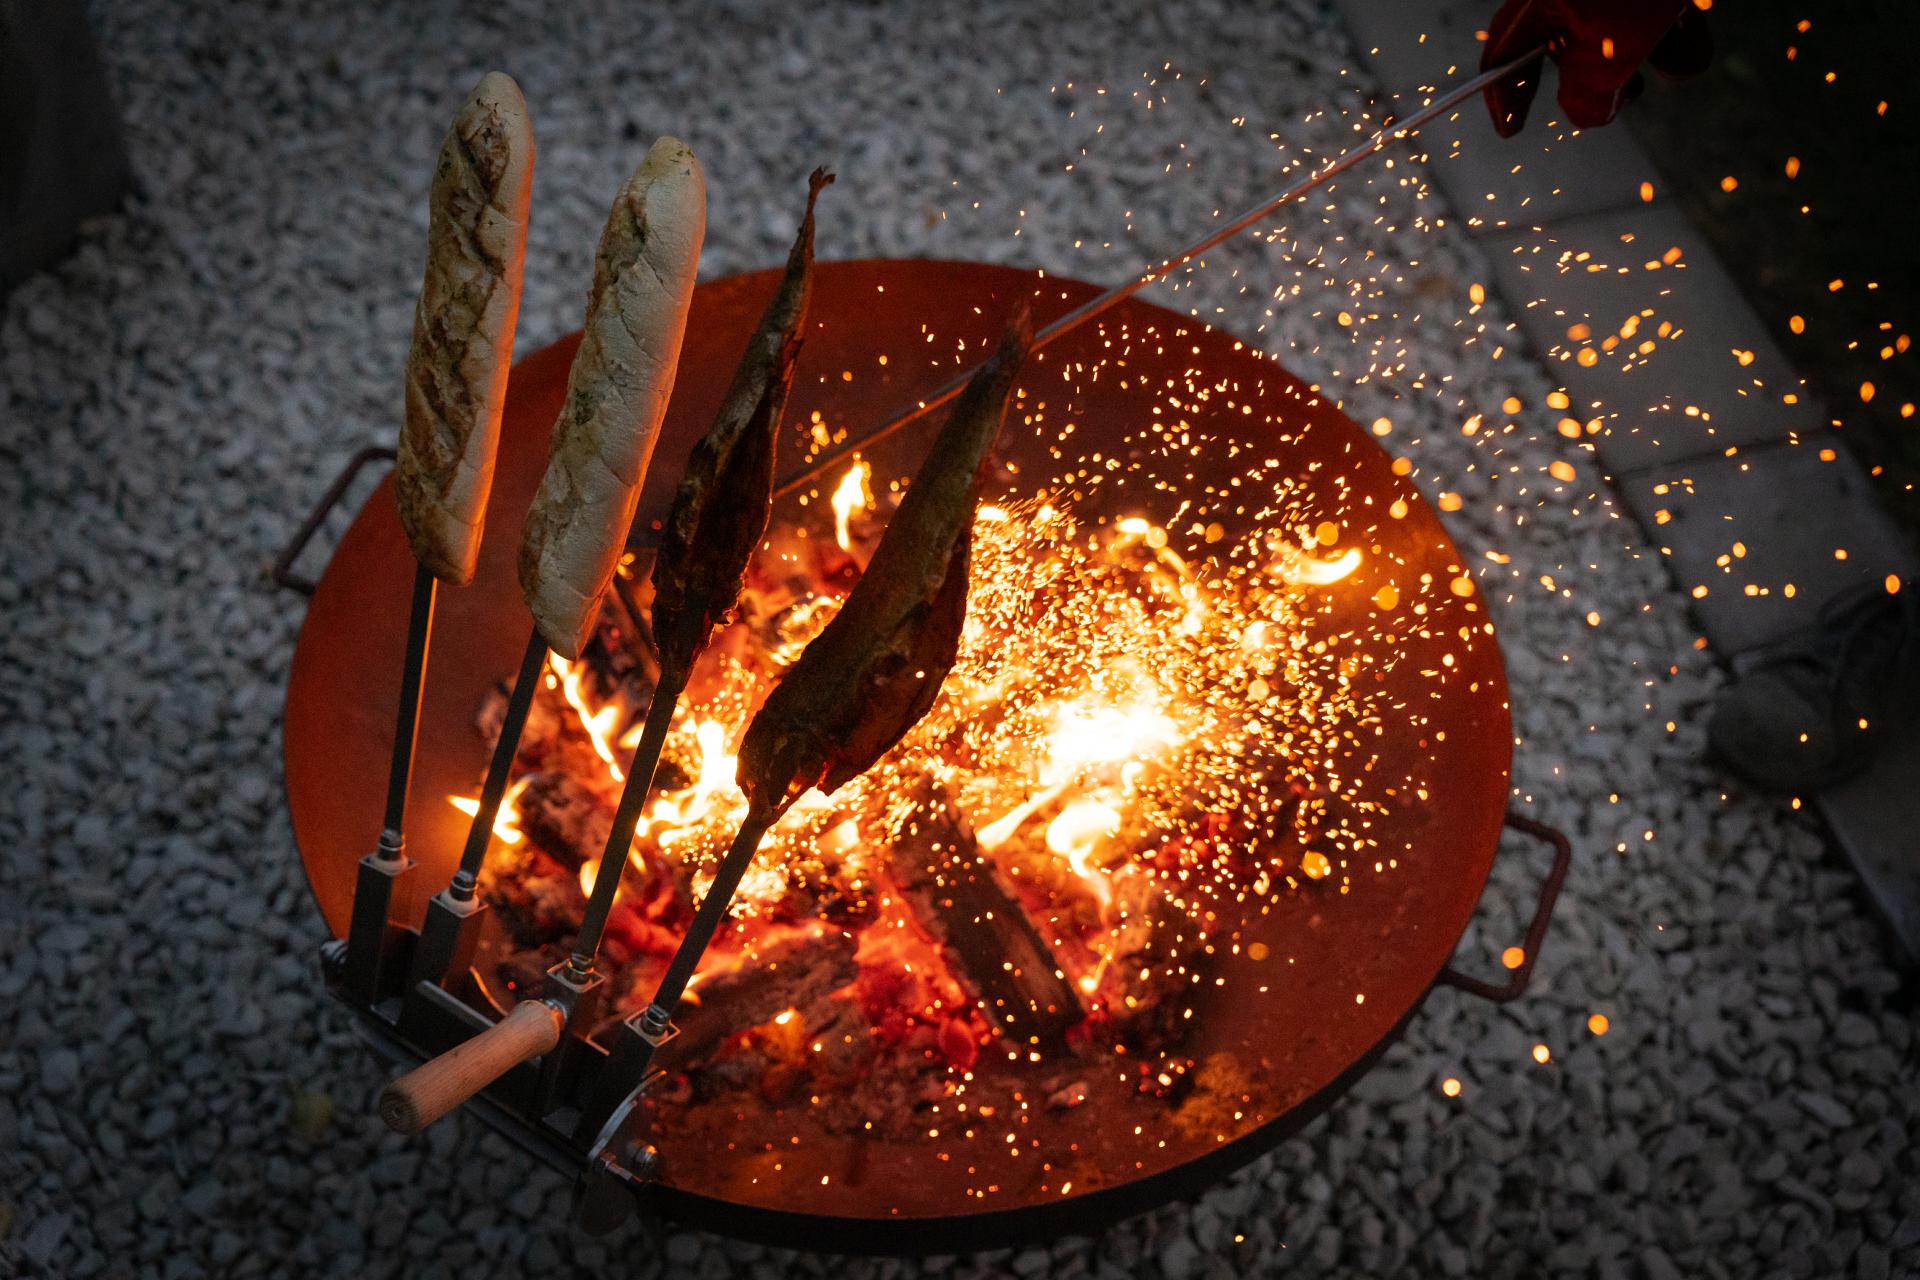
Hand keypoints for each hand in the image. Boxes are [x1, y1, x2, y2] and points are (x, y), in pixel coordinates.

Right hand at [1481, 0, 1711, 136]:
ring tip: (1667, 70)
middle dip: (1597, 81)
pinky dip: (1674, 39)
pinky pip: (1657, 19)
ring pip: (1620, 36)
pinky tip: (1690, 53)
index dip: (1505, 96)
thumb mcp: (1608, 50)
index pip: (1505, 55)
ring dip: (1645, 61)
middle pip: (1568, 49)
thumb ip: (1586, 94)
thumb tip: (1586, 117)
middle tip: (1616, 104)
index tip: (1511, 131)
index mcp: (1542, 2)